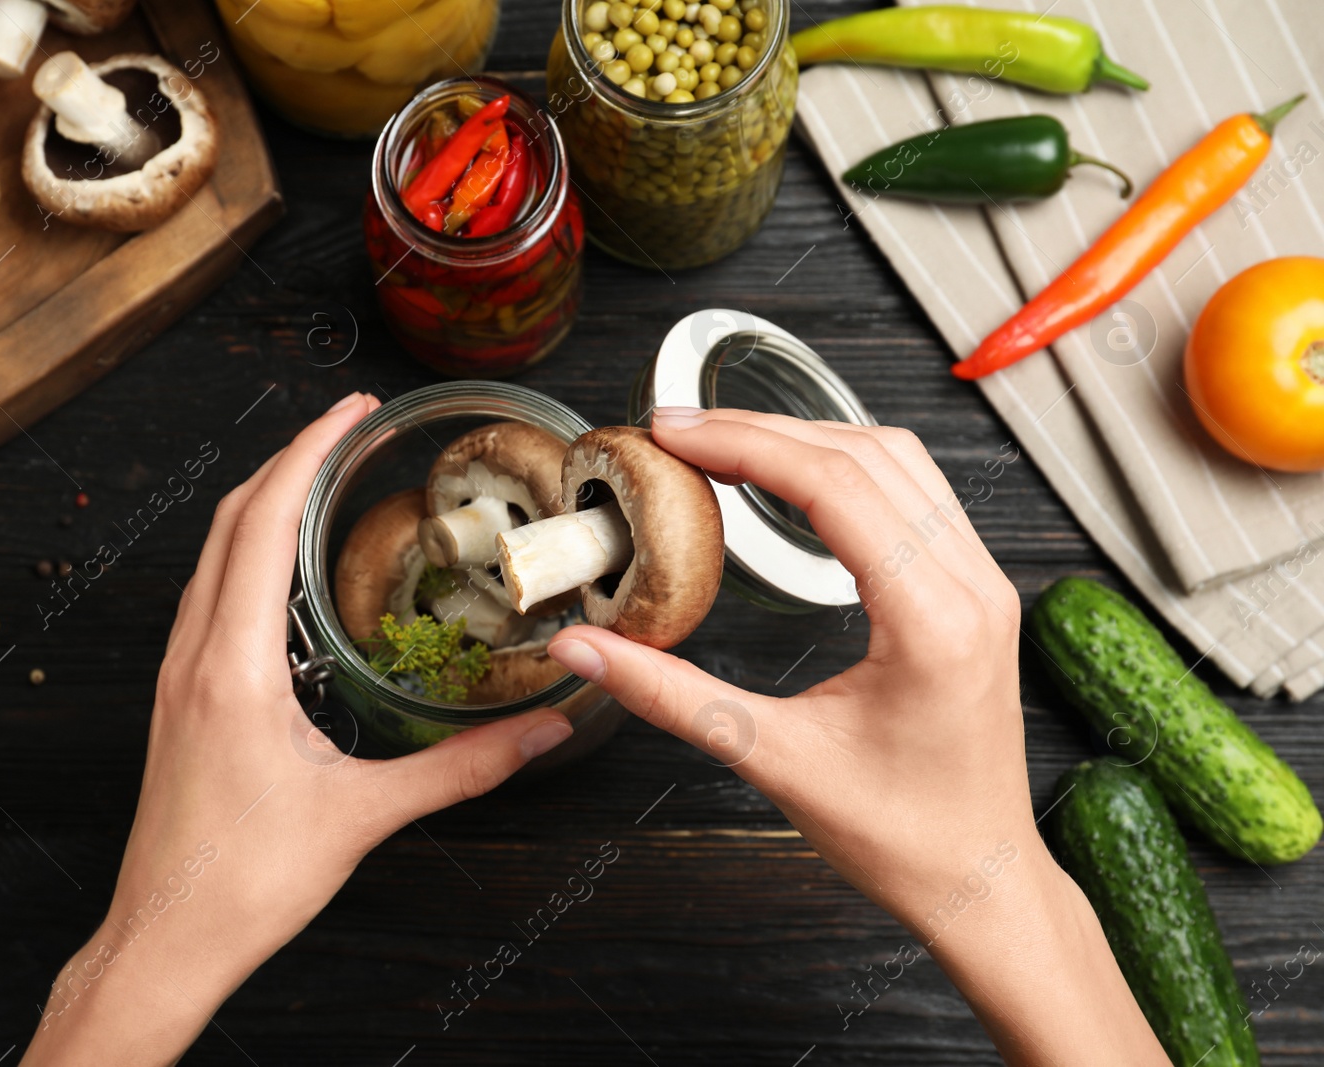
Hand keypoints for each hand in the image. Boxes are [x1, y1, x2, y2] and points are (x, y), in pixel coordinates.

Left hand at [23, 393, 572, 1066]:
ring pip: (211, 554)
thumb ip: (461, 769)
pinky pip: (209, 594)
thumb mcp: (363, 818)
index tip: (353, 413)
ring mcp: (178, 676)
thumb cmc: (243, 885)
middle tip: (350, 428)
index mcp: (233, 667)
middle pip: (230, 519)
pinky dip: (248, 551)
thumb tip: (541, 731)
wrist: (166, 941)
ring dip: (263, 501)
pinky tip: (287, 571)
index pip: (264, 522)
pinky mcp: (181, 700)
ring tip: (323, 478)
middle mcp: (194, 657)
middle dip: (289, 458)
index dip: (309, 452)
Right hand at [546, 408, 1167, 1066]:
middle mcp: (972, 584)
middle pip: (866, 455)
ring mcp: (984, 582)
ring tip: (726, 441)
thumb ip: (669, 695)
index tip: (674, 434)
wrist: (979, 879)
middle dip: (765, 429)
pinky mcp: (977, 591)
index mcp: (932, 619)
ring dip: (809, 436)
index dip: (745, 444)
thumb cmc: (899, 836)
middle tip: (680, 429)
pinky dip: (848, 465)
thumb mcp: (773, 759)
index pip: (834, 487)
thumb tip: (584, 650)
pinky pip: (916, 493)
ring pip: (899, 461)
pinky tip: (794, 475)